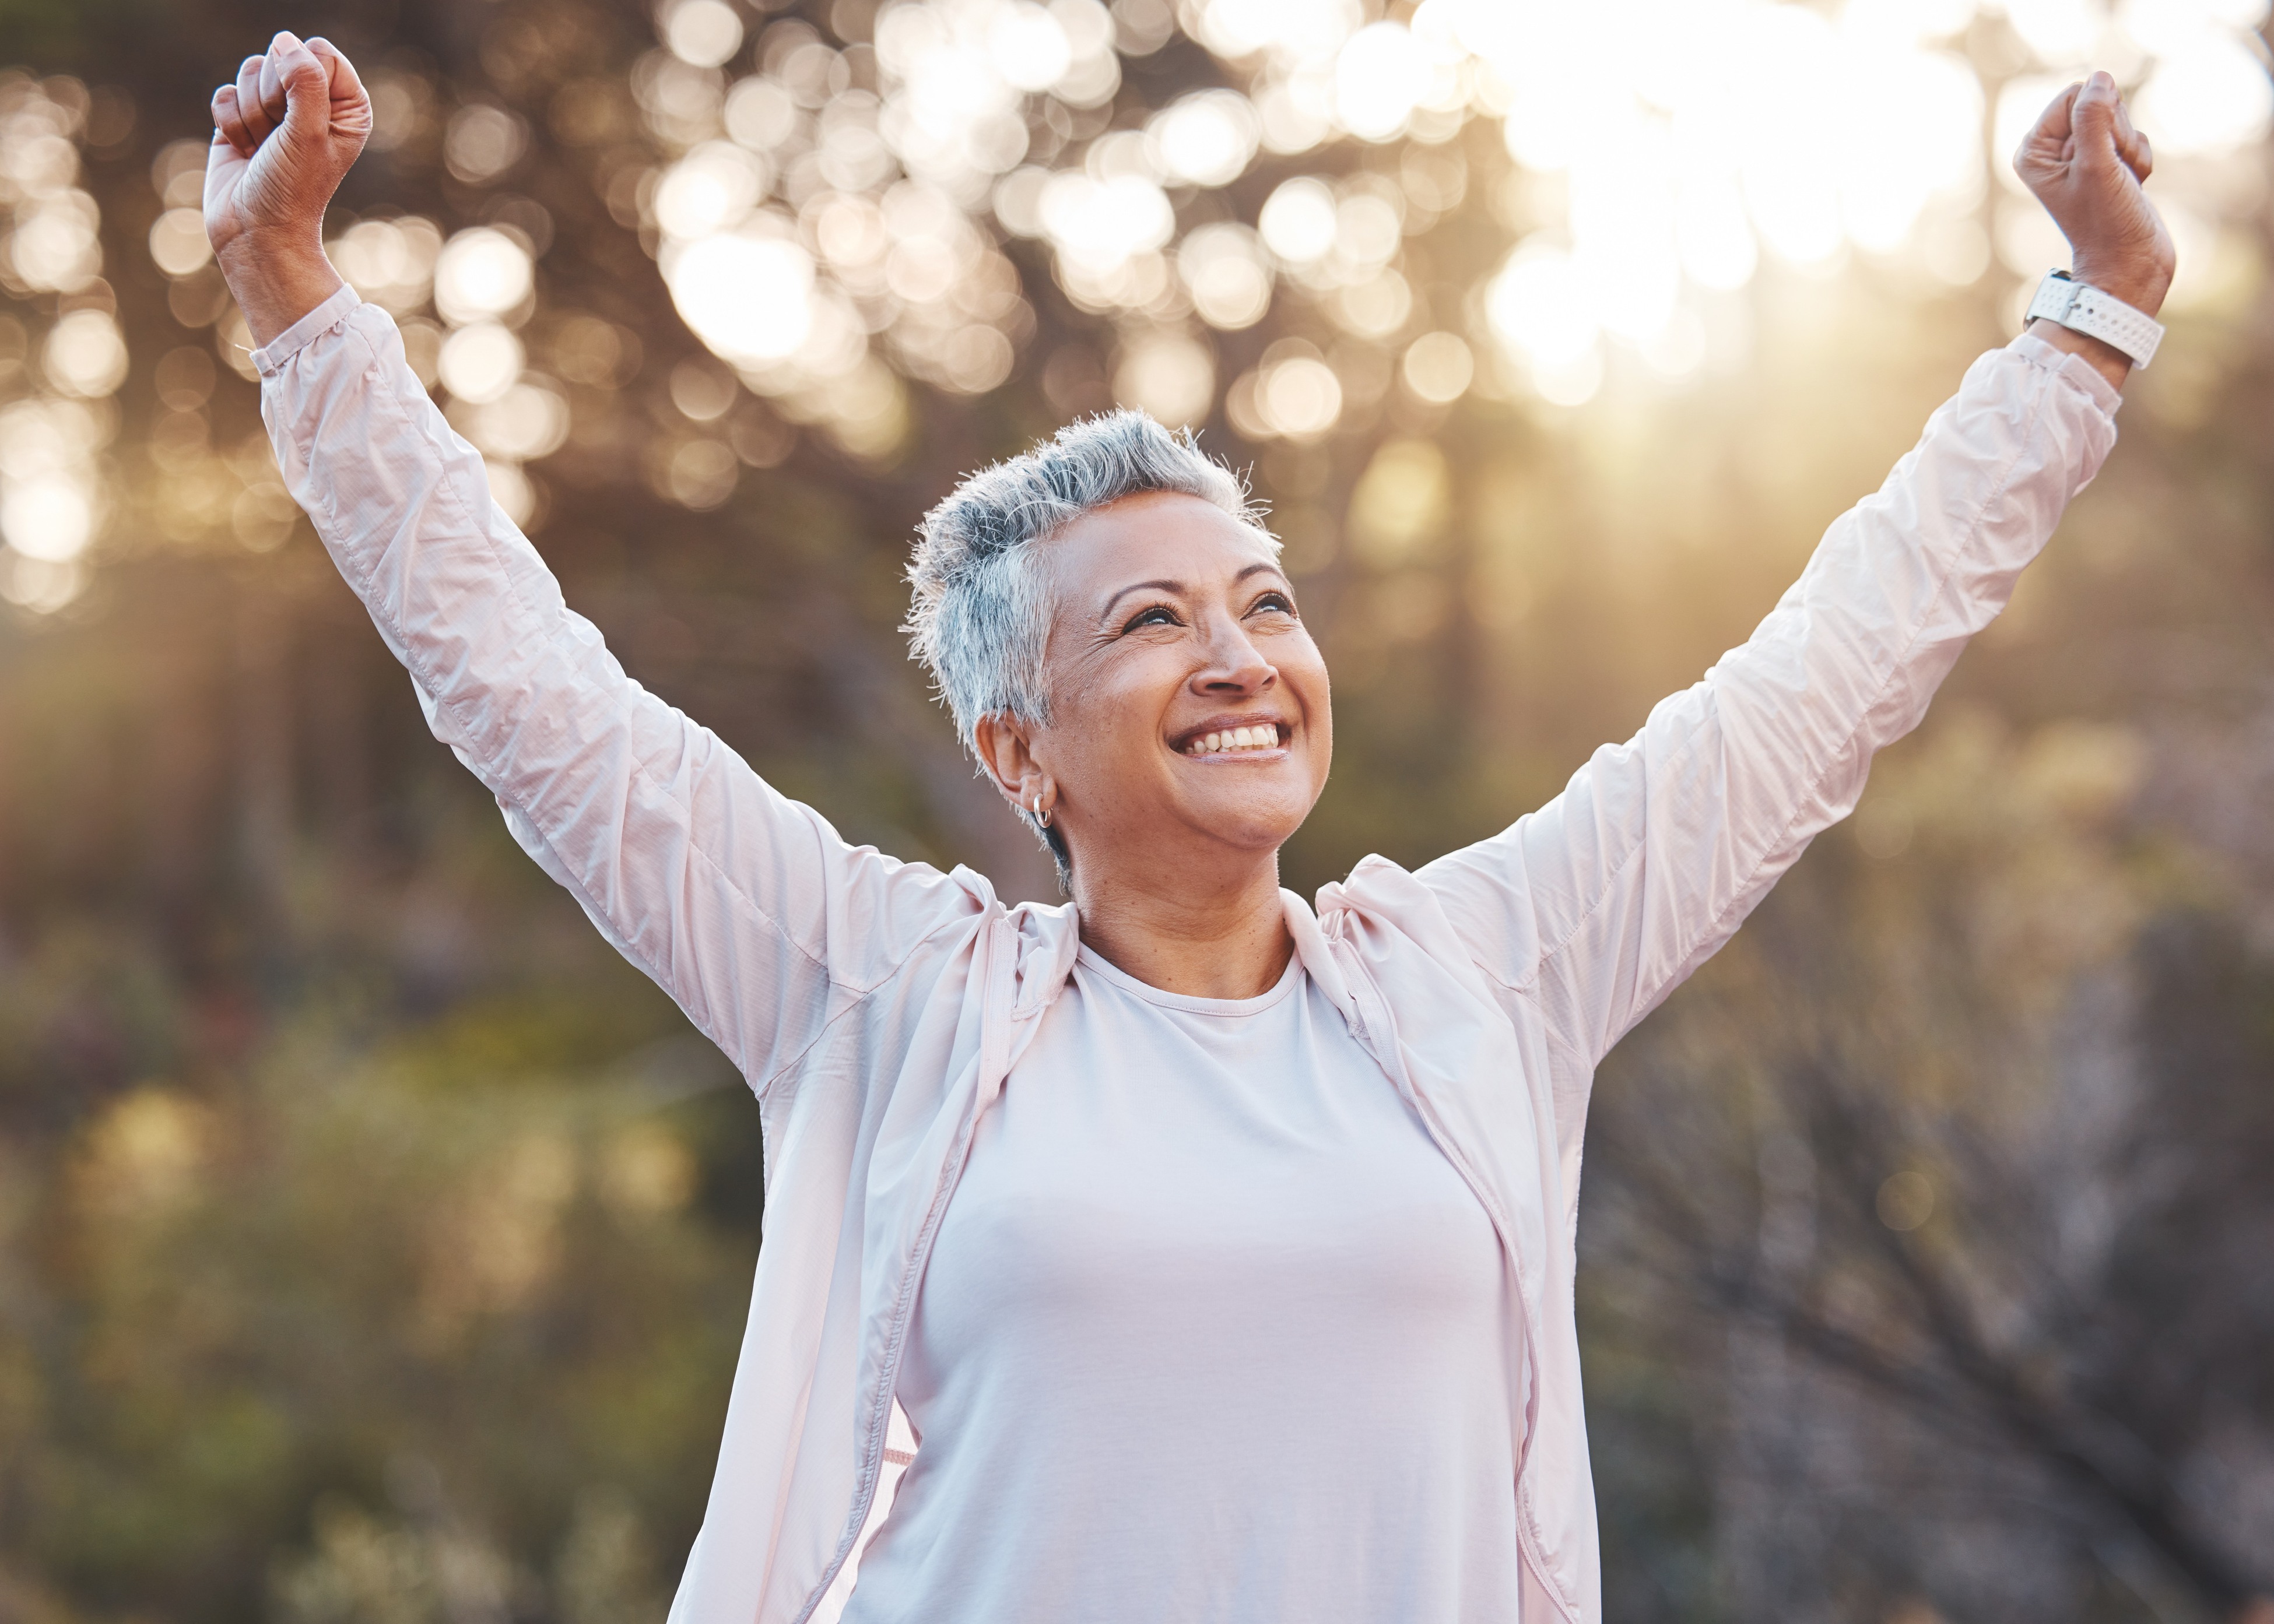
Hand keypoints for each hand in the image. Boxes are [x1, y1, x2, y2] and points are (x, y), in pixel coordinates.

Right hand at [204, 33, 370, 344]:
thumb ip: (306, 81)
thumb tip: (286, 42)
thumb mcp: (310, 134)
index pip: (319, 52)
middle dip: (272, 99)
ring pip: (251, 71)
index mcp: (346, 105)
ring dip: (251, 115)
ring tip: (264, 150)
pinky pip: (225, 92)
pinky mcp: (241, 118)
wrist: (254, 230)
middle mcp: (314, 102)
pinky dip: (229, 123)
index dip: (301, 79)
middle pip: (280, 56)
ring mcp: (276, 109)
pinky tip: (243, 151)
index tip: (303, 121)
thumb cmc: (292, 189)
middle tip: (280, 140)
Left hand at [2014, 70, 2174, 317]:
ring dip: (2131, 151)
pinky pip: (2134, 140)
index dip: (2099, 119)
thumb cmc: (2107, 221)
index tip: (2099, 157)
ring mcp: (2081, 157)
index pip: (2075, 95)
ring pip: (2121, 121)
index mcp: (2034, 149)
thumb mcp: (2097, 165)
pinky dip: (2139, 161)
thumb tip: (2098, 78)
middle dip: (2117, 136)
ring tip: (2121, 184)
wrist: (2130, 261)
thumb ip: (2094, 118)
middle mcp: (2052, 151)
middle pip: (2100, 104)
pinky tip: (2131, 187)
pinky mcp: (2107, 164)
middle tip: (2112, 174)